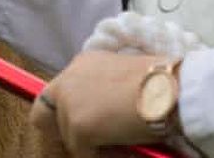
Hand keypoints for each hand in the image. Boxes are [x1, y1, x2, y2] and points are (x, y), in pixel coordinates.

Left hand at [30, 52, 166, 156]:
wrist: (171, 88)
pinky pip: (83, 154)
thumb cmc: (159, 83)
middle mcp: (69, 79)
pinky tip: (126, 146)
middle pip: (43, 116)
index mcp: (82, 64)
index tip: (80, 126)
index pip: (53, 94)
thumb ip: (101, 92)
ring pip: (68, 138)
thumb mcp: (122, 79)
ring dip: (91, 145)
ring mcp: (70, 104)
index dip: (62, 114)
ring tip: (122, 139)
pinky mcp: (77, 127)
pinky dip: (102, 156)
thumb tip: (98, 117)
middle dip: (65, 132)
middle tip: (93, 141)